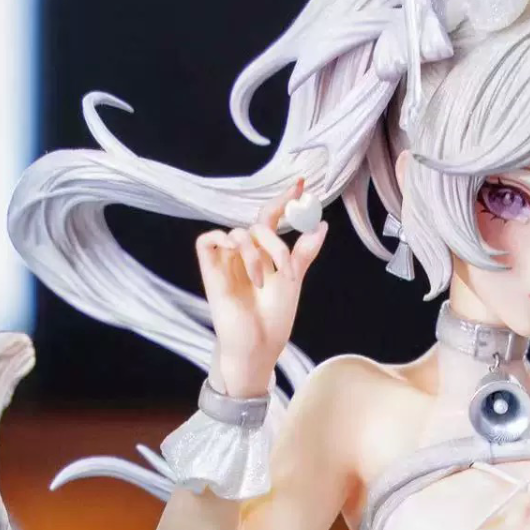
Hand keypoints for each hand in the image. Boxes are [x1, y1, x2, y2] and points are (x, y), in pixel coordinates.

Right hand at [195, 177, 327, 396]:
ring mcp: (228, 260)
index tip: (303, 184)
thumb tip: (322, 224)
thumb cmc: (274, 318)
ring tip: (261, 282)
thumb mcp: (293, 280)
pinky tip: (236, 255)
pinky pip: (207, 240)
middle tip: (284, 264)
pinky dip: (223, 240)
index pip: (273, 218)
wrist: (258, 346)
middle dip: (275, 241)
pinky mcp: (209, 269)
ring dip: (255, 254)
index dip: (285, 200)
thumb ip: (304, 252)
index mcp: (266, 253)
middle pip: (259, 223)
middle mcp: (247, 253)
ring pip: (240, 232)